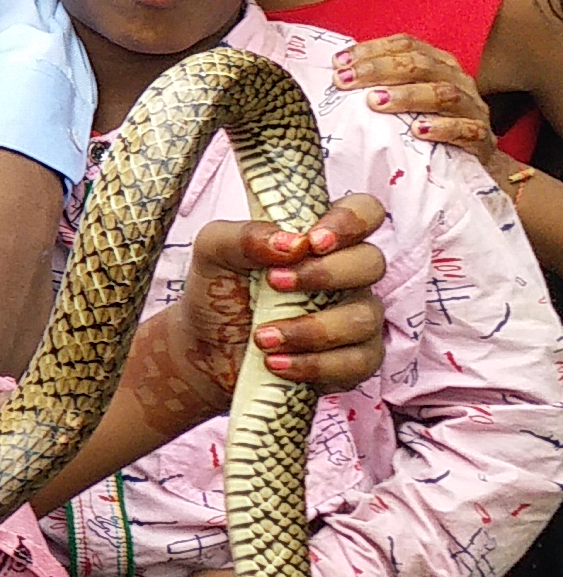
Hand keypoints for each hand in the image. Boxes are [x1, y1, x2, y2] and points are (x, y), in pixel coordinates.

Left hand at [138, 194, 390, 424]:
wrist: (205, 347)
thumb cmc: (219, 291)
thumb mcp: (214, 252)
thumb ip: (246, 236)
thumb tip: (291, 242)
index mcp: (320, 238)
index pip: (364, 212)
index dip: (350, 221)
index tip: (312, 241)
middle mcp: (347, 274)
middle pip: (372, 262)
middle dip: (325, 275)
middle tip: (274, 283)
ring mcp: (356, 316)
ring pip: (364, 317)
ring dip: (311, 329)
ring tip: (262, 337)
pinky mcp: (355, 359)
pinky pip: (358, 362)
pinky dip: (314, 365)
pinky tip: (277, 363)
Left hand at [338, 34, 533, 192]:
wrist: (471, 163)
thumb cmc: (430, 126)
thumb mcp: (405, 100)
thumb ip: (380, 85)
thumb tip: (337, 74)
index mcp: (439, 64)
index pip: (407, 45)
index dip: (372, 50)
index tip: (339, 62)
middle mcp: (458, 80)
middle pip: (421, 65)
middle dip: (379, 70)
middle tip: (346, 81)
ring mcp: (472, 109)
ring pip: (443, 94)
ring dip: (407, 96)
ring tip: (375, 102)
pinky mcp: (481, 138)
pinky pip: (466, 130)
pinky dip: (442, 128)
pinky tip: (417, 131)